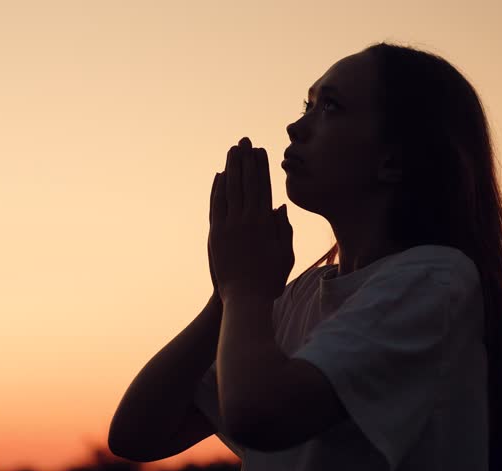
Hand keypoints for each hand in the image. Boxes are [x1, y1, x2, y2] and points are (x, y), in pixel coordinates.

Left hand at [209, 137, 294, 301]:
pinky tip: (219, 176)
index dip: (261, 166)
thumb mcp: (285, 254)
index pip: (263, 186)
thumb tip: (279, 207)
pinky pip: (216, 205)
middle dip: (245, 160)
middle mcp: (245, 220)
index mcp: (264, 223)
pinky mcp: (215, 234)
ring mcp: (228, 226)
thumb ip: (283, 229)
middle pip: (245, 182)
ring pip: (229, 190)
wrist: (244, 299)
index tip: (260, 150)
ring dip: (231, 168)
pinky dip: (217, 189)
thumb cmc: (270, 280)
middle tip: (244, 141)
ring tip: (232, 151)